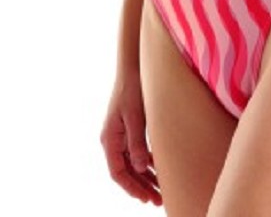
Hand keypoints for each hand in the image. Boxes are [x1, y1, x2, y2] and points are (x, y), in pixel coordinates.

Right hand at [99, 69, 161, 206]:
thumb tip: (142, 168)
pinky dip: (147, 162)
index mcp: (110, 139)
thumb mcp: (136, 117)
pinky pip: (136, 153)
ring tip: (160, 191)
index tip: (146, 198)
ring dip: (145, 177)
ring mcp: (120, 135)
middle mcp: (112, 140)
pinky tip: (159, 169)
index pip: (118, 172)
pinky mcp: (129, 129)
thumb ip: (137, 142)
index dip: (132, 187)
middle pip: (126, 171)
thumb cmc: (132, 90)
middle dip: (141, 187)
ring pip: (132, 164)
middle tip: (158, 200)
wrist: (132, 69)